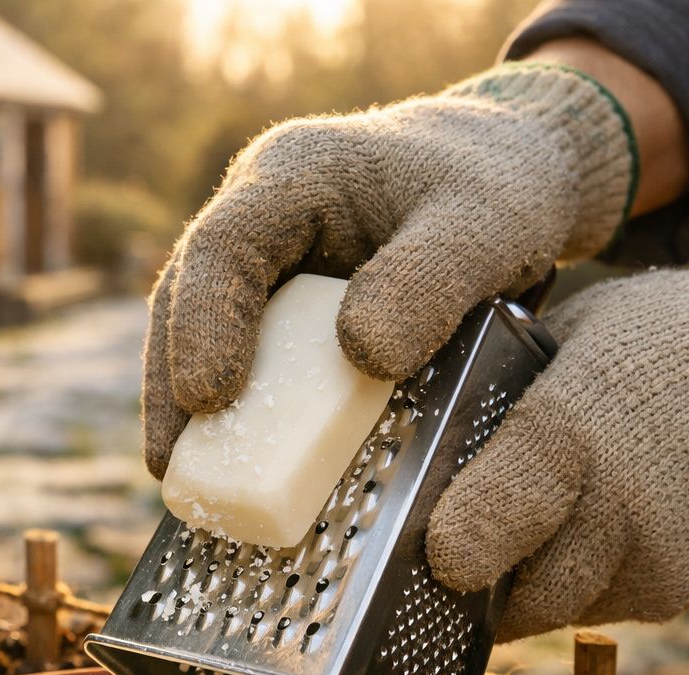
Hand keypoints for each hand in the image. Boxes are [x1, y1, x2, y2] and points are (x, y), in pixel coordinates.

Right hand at [141, 62, 634, 477]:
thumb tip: (362, 355)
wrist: (517, 171)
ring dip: (191, 411)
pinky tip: (242, 476)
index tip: (208, 397)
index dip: (202, 323)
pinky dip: (242, 418)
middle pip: (188, 298)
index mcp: (294, 176)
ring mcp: (267, 266)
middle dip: (172, 384)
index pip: (222, 246)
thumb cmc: (501, 189)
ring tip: (187, 488)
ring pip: (202, 333)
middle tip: (171, 468)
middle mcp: (261, 219)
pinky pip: (250, 362)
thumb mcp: (483, 228)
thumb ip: (429, 282)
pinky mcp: (287, 310)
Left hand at [426, 243, 688, 641]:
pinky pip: (601, 606)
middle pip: (508, 596)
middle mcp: (612, 509)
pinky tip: (598, 526)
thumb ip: (487, 404)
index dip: (436, 555)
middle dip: (479, 578)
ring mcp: (652, 558)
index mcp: (564, 433)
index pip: (473, 537)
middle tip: (466, 544)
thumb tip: (418, 446)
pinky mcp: (680, 589)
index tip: (424, 550)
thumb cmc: (648, 340)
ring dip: (533, 581)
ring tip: (542, 522)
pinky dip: (585, 580)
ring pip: (552, 608)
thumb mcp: (553, 341)